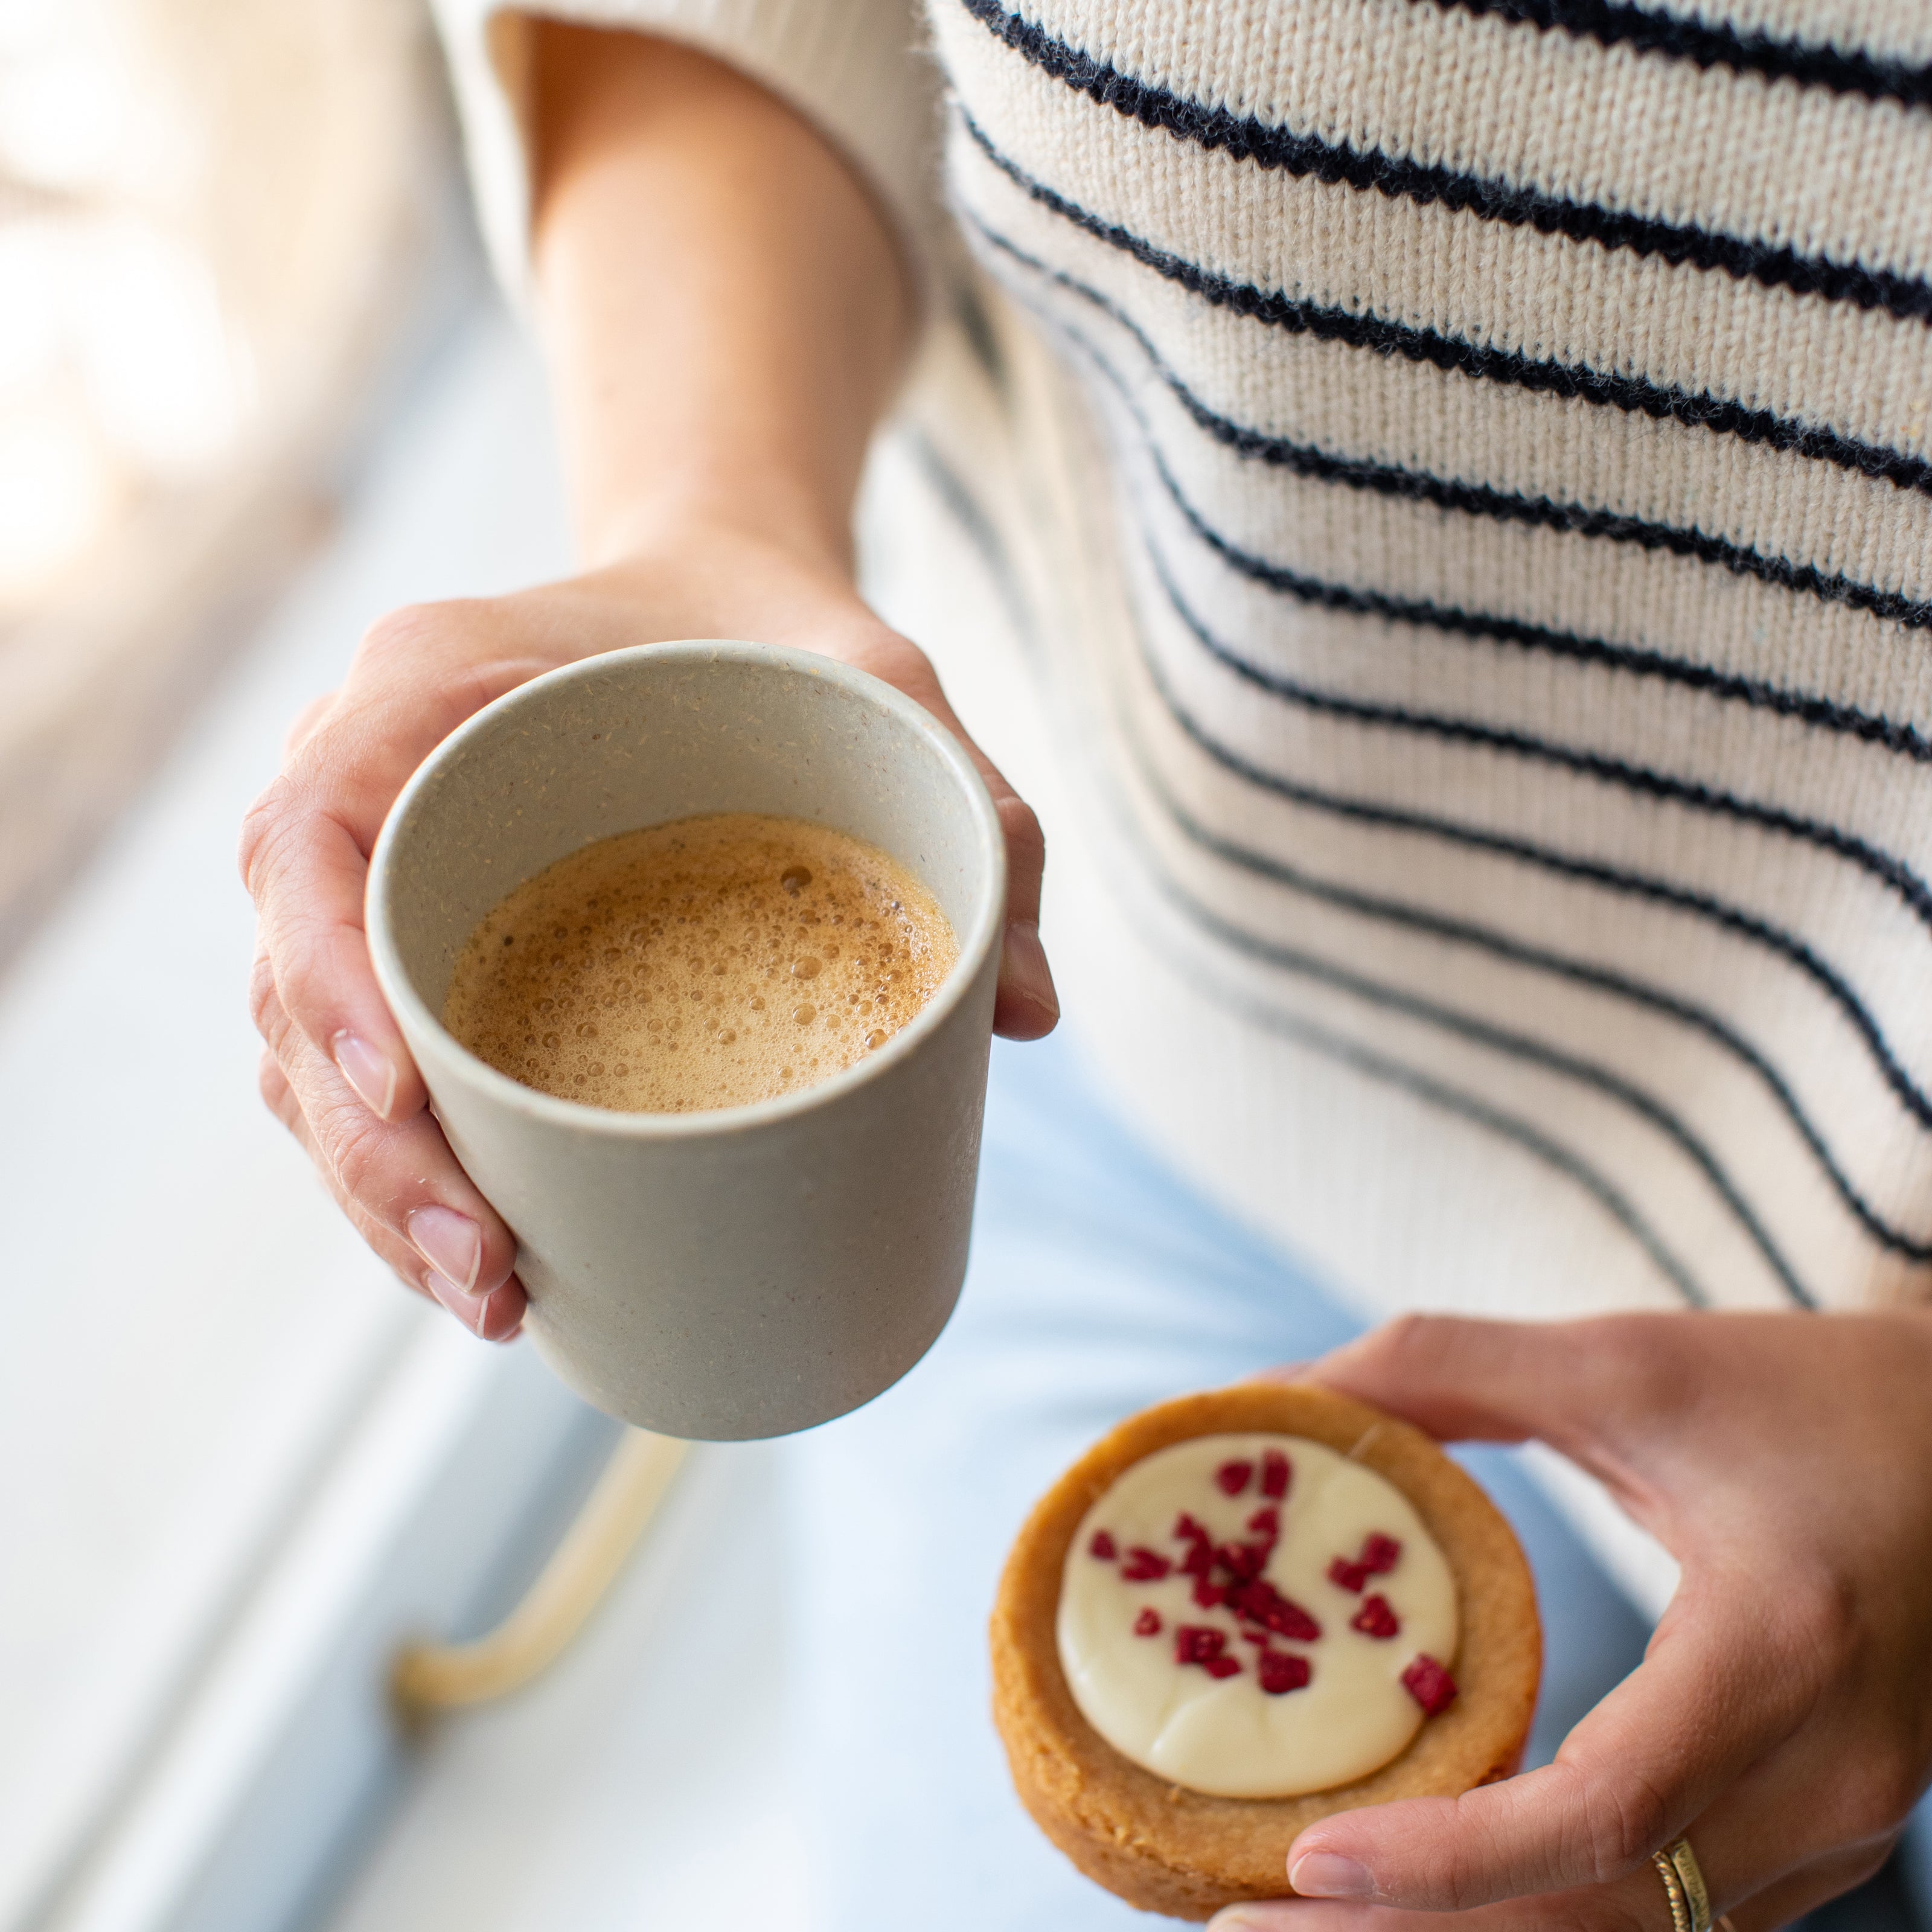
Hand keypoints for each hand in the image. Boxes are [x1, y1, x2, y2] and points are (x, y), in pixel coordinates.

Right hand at [240, 525, 1056, 1338]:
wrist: (717, 600)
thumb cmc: (779, 635)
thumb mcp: (883, 685)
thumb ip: (975, 809)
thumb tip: (1030, 1012)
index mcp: (431, 684)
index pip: (307, 831)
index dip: (329, 972)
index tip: (405, 1088)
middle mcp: (369, 780)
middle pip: (294, 984)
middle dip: (374, 1151)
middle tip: (492, 1273)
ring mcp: (383, 872)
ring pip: (312, 1055)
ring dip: (380, 1195)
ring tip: (498, 1301)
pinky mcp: (423, 945)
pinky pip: (368, 1071)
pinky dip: (409, 1174)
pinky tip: (490, 1264)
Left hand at [1209, 1309, 1931, 1931]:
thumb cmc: (1805, 1392)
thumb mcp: (1624, 1363)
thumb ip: (1444, 1366)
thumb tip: (1275, 1392)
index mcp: (1782, 1649)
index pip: (1603, 1814)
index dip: (1447, 1859)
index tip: (1304, 1861)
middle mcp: (1829, 1776)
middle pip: (1601, 1917)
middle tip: (1239, 1921)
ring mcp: (1839, 1828)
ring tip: (1299, 1920)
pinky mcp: (1821, 1838)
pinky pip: (1668, 1914)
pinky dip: (1538, 1918)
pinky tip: (1425, 1892)